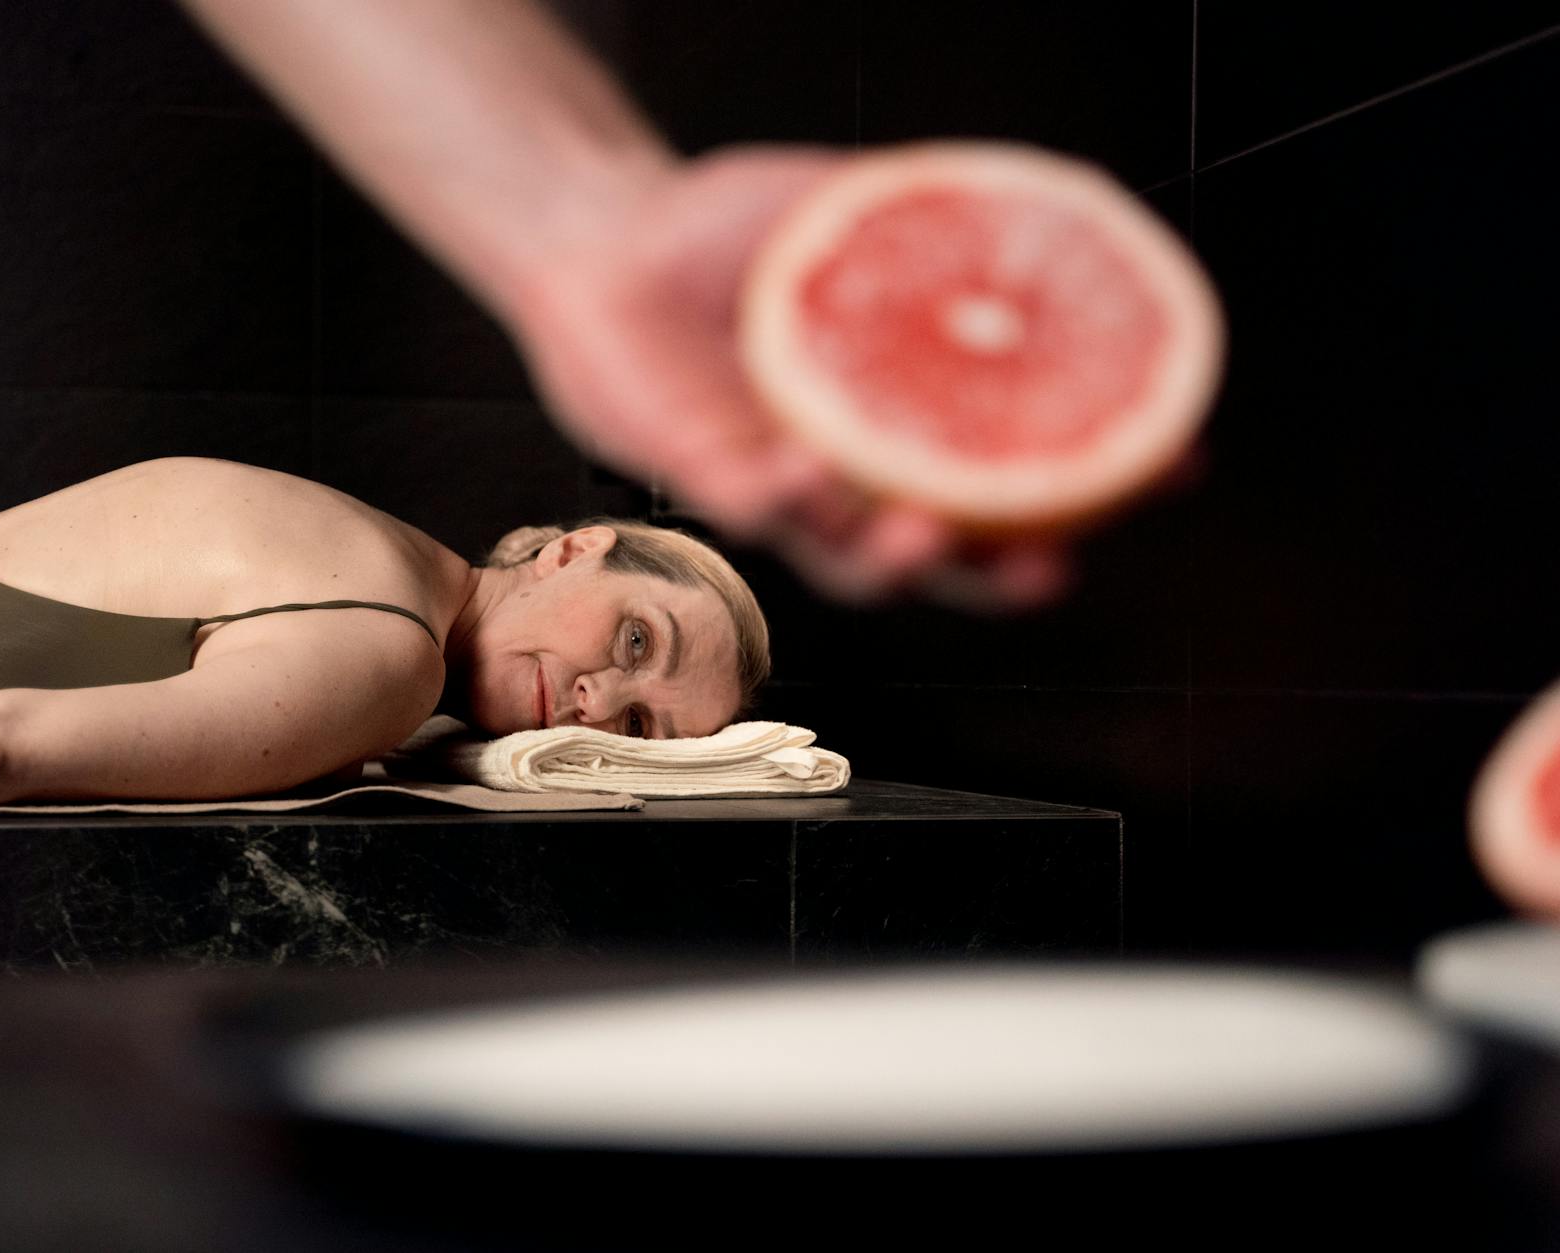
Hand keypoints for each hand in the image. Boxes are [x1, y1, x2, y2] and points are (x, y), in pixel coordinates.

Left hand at [509, 146, 1071, 606]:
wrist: (604, 235)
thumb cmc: (726, 230)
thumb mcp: (851, 203)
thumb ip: (935, 217)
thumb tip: (1055, 200)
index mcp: (899, 418)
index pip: (1014, 465)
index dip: (1096, 476)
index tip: (1175, 463)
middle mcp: (848, 469)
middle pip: (944, 551)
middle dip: (1000, 573)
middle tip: (1056, 570)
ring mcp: (779, 481)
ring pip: (847, 556)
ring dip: (893, 561)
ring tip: (930, 538)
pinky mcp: (704, 476)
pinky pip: (755, 506)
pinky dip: (790, 493)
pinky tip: (814, 463)